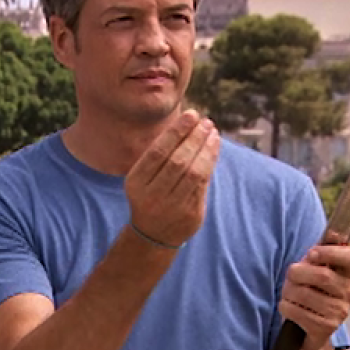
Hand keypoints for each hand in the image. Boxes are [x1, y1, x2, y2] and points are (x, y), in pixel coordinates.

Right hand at [123, 110, 220, 248]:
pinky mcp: (191, 215)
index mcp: (136, 183)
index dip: (176, 132)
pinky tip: (213, 149)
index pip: (158, 152)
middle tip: (206, 122)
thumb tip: (188, 122)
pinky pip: (203, 184)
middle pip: (178, 162)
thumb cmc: (150, 194)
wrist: (153, 234)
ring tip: (213, 133)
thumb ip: (161, 154)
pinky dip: (210, 163)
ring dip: (206, 149)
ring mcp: (173, 207)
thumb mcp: (143, 177)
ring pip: (194, 173)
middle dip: (195, 138)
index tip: (191, 115)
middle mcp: (152, 196)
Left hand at [280, 244, 349, 349]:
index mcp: (348, 273)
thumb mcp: (312, 268)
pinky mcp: (327, 328)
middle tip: (291, 276)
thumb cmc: (308, 289)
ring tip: (289, 294)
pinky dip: (285, 307)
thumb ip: (318, 252)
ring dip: (288, 291)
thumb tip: (333, 234)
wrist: (305, 327)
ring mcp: (340, 312)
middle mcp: (349, 293)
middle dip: (297, 273)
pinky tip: (289, 307)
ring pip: (305, 294)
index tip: (311, 255)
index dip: (331, 253)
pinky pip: (297, 312)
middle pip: (322, 276)